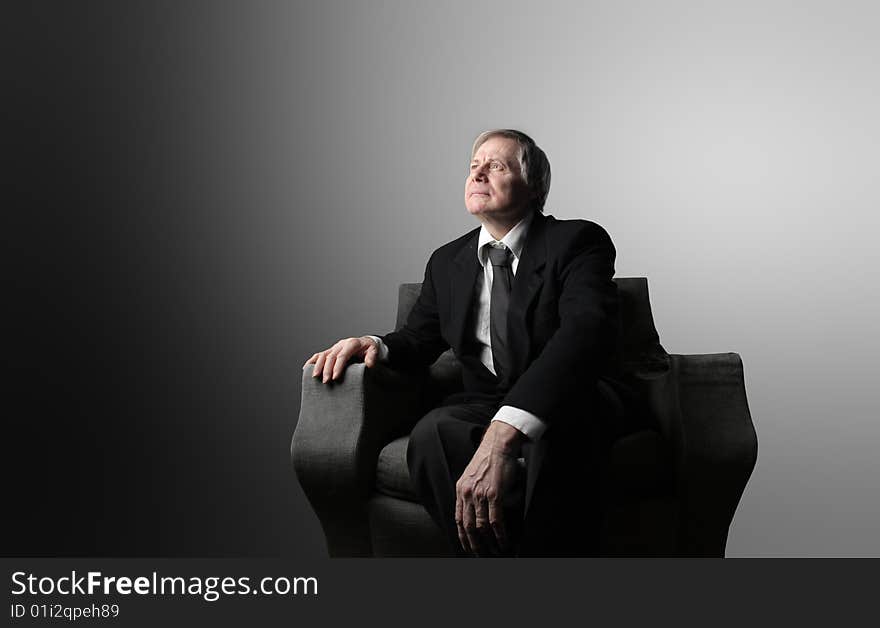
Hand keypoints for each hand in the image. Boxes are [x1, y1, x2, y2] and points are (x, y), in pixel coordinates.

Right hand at [304, 336, 378, 382]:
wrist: (366, 343)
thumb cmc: (370, 349)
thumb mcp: (374, 351)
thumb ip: (372, 357)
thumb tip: (368, 365)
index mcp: (352, 344)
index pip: (342, 355)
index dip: (338, 366)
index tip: (335, 377)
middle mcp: (342, 344)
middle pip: (331, 356)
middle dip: (327, 369)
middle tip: (325, 381)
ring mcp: (335, 347)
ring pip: (323, 355)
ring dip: (318, 366)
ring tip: (314, 377)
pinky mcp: (331, 350)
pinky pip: (319, 354)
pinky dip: (312, 361)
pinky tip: (307, 368)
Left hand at [455, 421, 523, 556]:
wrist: (498, 444)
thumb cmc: (489, 458)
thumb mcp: (472, 475)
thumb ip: (471, 490)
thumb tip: (476, 507)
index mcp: (461, 489)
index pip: (458, 519)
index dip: (462, 536)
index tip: (467, 546)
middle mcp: (467, 493)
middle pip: (467, 526)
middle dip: (474, 544)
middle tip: (480, 555)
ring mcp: (480, 494)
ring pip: (481, 526)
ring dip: (488, 542)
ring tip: (495, 551)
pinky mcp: (494, 494)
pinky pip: (495, 520)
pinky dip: (499, 534)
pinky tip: (503, 541)